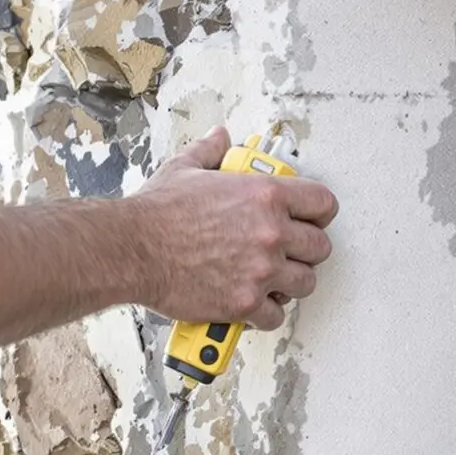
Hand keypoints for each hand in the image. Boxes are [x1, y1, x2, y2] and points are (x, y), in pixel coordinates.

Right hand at [129, 127, 336, 329]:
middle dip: (307, 252)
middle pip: (320, 248)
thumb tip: (220, 138)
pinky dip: (265, 314)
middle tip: (289, 253)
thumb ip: (211, 152)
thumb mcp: (186, 168)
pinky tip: (252, 304)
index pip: (324, 203)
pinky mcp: (245, 302)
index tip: (312, 220)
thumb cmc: (156, 213)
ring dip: (291, 283)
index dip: (320, 214)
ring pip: (304, 284)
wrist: (132, 250)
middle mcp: (271, 232)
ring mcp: (261, 270)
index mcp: (265, 195)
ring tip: (273, 279)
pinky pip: (275, 316)